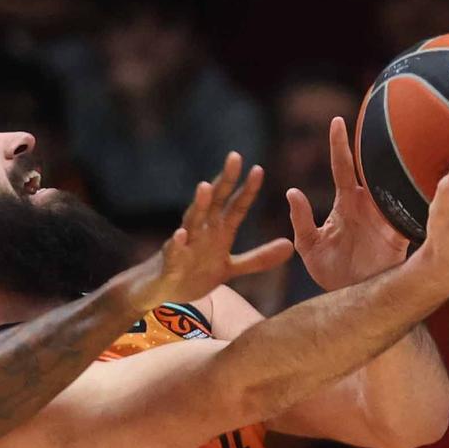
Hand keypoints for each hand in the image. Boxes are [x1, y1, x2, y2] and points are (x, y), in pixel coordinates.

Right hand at [122, 152, 292, 307]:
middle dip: (224, 181)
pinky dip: (175, 244)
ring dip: (198, 204)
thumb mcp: (230, 268)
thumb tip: (290, 246)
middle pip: (214, 202)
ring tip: (204, 187)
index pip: (235, 206)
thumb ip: (258, 258)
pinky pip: (172, 252)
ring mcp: (184, 245)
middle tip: (235, 156)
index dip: (247, 190)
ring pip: (191, 221)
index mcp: (217, 232)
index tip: (259, 169)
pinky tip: (179, 235)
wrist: (159, 291)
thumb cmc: (193, 274)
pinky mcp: (170, 263)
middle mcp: (201, 232)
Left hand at [287, 116, 409, 290]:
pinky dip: (411, 199)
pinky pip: (407, 213)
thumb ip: (301, 221)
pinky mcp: (399, 233)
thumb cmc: (332, 272)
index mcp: (345, 204)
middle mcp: (367, 205)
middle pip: (370, 167)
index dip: (338, 144)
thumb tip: (292, 191)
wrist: (354, 298)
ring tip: (398, 137)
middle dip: (372, 143)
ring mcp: (385, 217)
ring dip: (395, 165)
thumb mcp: (309, 247)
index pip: (341, 167)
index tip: (336, 120)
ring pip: (391, 184)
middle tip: (378, 114)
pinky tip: (416, 180)